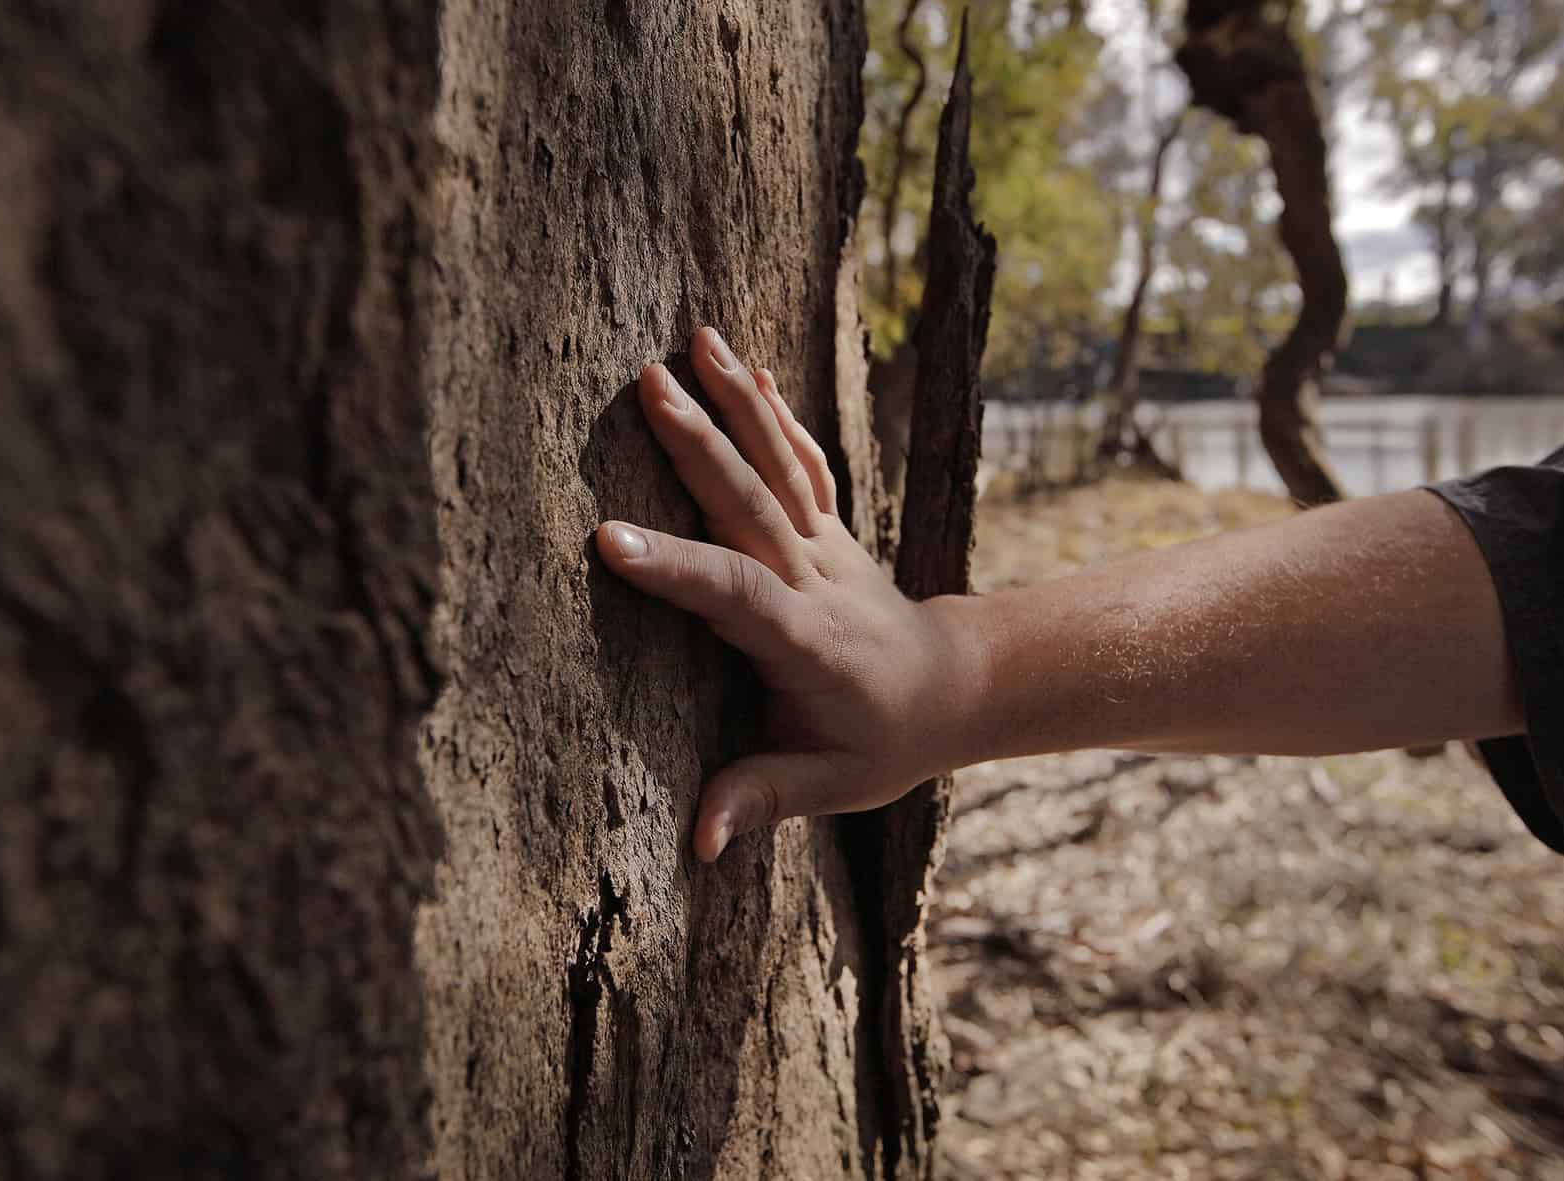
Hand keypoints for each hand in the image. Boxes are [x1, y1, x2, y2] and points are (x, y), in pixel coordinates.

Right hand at [596, 327, 978, 861]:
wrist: (955, 688)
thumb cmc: (886, 741)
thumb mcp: (831, 786)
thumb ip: (763, 801)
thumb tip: (699, 844)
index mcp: (804, 641)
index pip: (733, 594)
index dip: (674, 567)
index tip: (608, 538)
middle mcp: (815, 578)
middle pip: (752, 503)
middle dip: (700, 443)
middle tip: (647, 385)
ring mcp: (825, 544)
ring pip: (779, 464)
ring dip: (736, 402)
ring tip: (693, 341)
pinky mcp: (828, 527)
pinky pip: (804, 462)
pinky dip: (778, 416)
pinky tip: (750, 370)